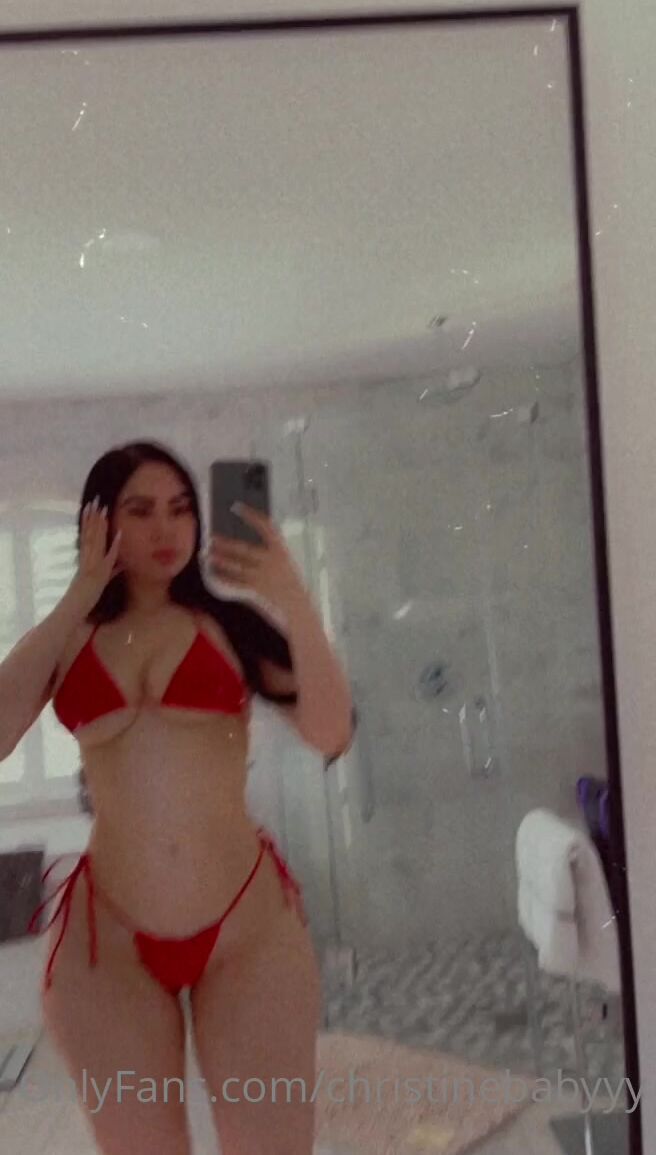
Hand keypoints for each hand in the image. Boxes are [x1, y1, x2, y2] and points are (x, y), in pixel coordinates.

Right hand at [68, 498, 122, 615]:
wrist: (75, 609)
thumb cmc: (87, 597)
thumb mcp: (103, 580)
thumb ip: (112, 569)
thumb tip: (122, 562)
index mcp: (87, 558)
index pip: (88, 535)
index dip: (89, 520)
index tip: (92, 507)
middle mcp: (88, 558)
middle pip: (90, 533)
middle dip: (93, 516)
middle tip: (96, 499)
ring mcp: (92, 565)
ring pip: (95, 540)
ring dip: (99, 524)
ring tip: (101, 508)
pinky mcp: (97, 573)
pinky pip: (107, 557)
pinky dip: (114, 546)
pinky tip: (119, 534)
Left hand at [208, 504, 305, 612]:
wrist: (298, 606)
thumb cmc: (290, 583)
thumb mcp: (285, 562)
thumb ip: (270, 552)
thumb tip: (246, 543)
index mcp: (281, 550)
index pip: (266, 527)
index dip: (251, 516)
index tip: (237, 507)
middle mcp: (272, 561)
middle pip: (245, 549)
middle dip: (226, 544)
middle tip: (211, 538)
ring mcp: (264, 575)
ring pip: (237, 566)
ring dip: (221, 560)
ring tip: (208, 556)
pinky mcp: (258, 589)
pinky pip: (237, 582)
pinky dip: (224, 578)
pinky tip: (214, 574)